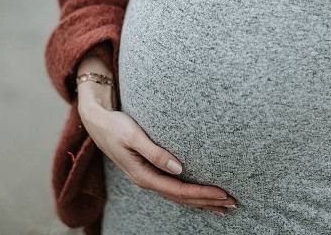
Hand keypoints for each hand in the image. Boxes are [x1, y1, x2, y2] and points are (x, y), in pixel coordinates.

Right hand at [76, 57, 235, 214]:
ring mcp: (147, 178)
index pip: (179, 190)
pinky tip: (198, 200)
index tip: (223, 193)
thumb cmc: (115, 125)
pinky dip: (188, 196)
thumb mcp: (134, 135)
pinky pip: (172, 190)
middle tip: (233, 203)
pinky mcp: (148, 171)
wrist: (97, 122)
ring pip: (178, 196)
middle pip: (182, 198)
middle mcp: (146, 180)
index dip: (203, 193)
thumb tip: (179, 168)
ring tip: (222, 207)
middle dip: (208, 201)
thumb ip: (155, 152)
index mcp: (143, 175)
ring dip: (201, 202)